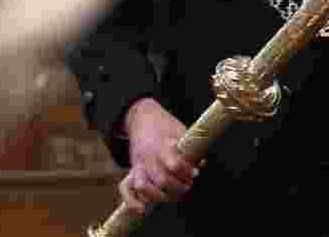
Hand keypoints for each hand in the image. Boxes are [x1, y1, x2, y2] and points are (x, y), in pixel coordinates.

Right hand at [121, 98, 197, 214]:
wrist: (142, 117)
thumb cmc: (165, 125)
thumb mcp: (181, 130)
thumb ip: (191, 149)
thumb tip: (201, 164)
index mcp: (162, 145)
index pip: (174, 165)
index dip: (187, 173)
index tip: (195, 172)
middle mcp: (148, 157)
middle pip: (162, 181)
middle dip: (178, 188)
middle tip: (187, 184)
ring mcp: (138, 165)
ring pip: (144, 188)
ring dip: (161, 197)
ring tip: (173, 194)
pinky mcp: (132, 170)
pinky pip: (126, 189)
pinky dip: (132, 202)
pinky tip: (141, 210)